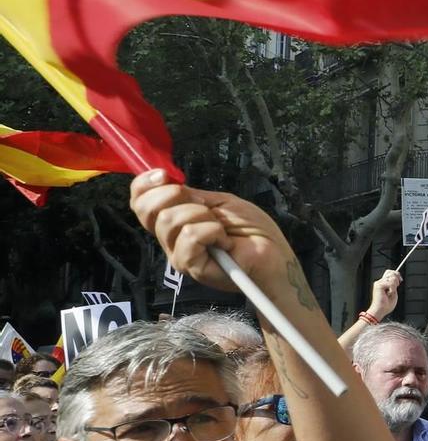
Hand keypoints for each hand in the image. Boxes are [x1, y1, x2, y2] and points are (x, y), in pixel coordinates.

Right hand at [130, 171, 298, 295]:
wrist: (274, 255)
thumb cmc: (253, 231)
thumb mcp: (221, 202)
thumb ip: (192, 195)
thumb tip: (166, 181)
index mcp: (175, 220)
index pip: (140, 201)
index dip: (144, 184)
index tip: (164, 175)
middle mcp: (171, 237)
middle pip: (147, 209)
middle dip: (175, 196)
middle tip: (205, 207)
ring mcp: (178, 253)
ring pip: (170, 219)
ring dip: (204, 216)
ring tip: (222, 228)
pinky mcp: (190, 266)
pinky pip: (189, 237)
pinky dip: (212, 231)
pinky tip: (225, 241)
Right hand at [368, 268, 401, 317]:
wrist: (380, 310)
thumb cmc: (386, 305)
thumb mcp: (393, 293)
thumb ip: (394, 285)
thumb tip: (397, 278)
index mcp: (383, 283)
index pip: (389, 272)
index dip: (396, 274)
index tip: (401, 279)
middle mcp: (380, 282)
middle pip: (390, 272)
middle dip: (397, 277)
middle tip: (397, 286)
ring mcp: (378, 283)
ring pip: (392, 277)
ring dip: (394, 285)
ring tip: (391, 292)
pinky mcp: (379, 285)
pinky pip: (391, 283)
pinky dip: (392, 289)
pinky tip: (388, 294)